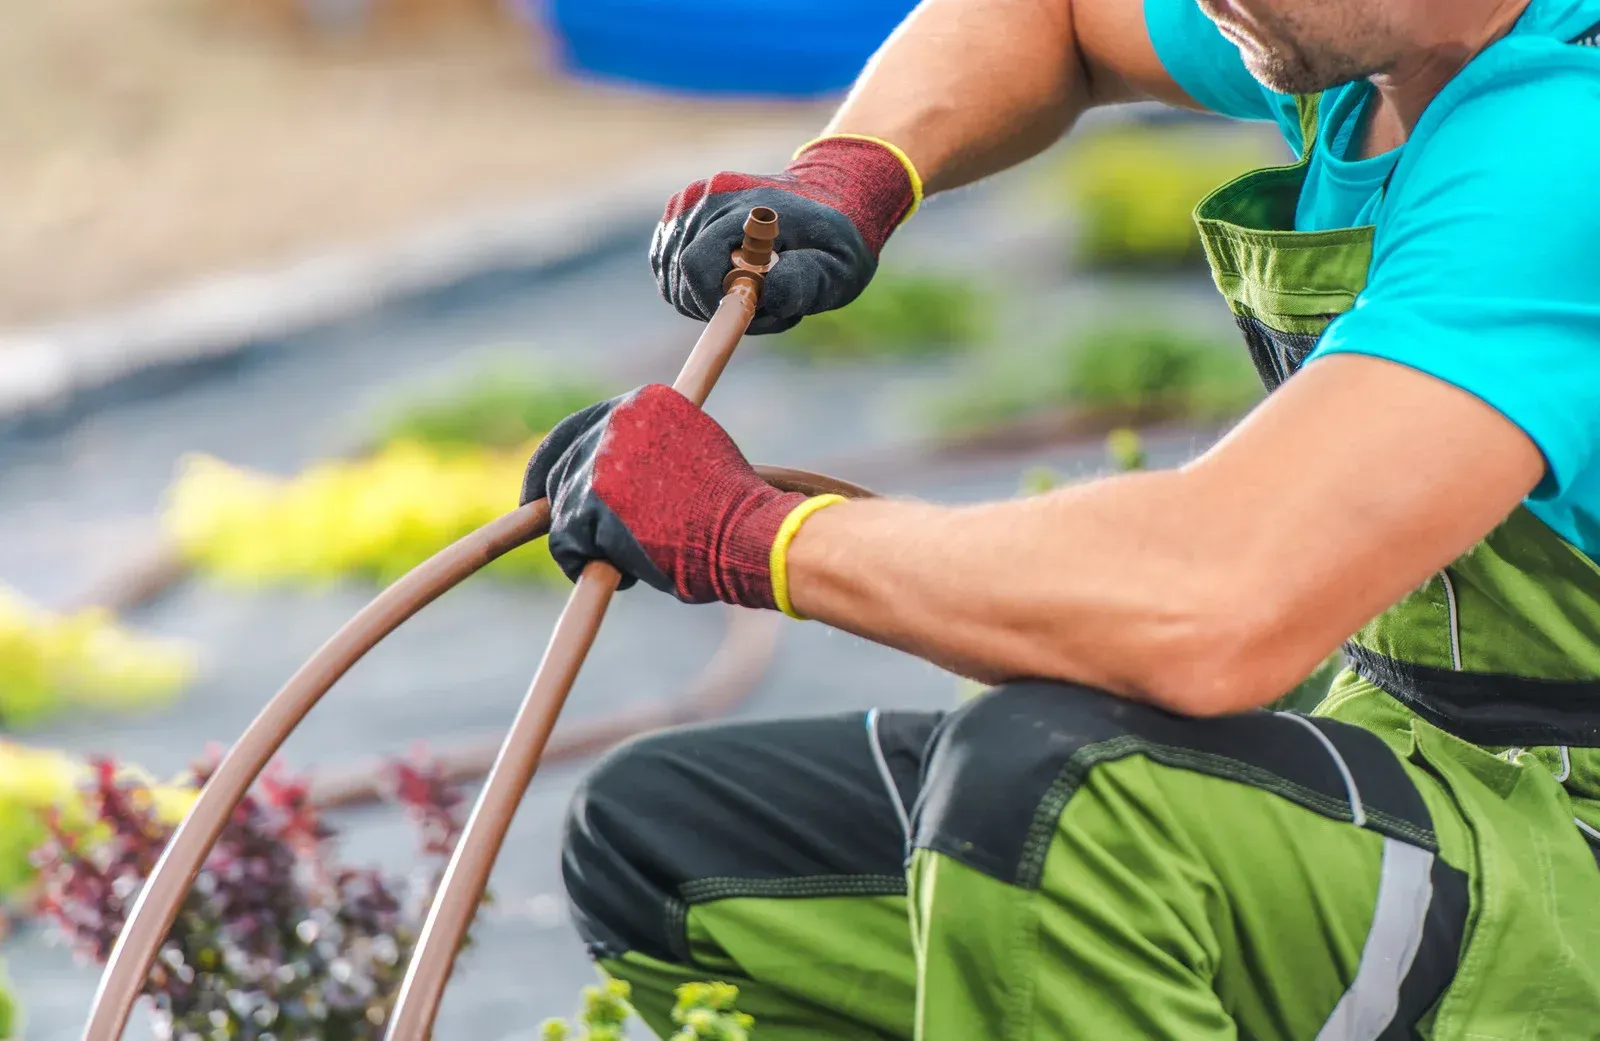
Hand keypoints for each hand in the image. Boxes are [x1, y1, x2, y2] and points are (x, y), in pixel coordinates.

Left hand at [520, 385, 823, 609]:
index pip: (584, 427)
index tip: (551, 484)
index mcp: (644, 402)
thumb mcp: (695, 453)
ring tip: (628, 556)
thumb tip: (621, 468)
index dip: (566, 459)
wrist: (749, 533)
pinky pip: (565, 543)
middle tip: (571, 532)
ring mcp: (601, 462)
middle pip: (562, 462)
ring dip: (583, 537)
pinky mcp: (590, 506)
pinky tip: (623, 572)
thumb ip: (653, 450)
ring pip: (562, 506)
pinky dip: (582, 563)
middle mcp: (617, 422)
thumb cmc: (733, 507)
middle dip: (562, 499)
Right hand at [651, 136, 918, 334]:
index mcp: (749, 209)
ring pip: (669, 265)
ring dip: (699, 290)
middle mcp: (714, 194)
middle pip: (678, 269)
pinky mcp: (684, 204)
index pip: (696, 263)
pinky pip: (667, 257)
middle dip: (707, 300)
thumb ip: (803, 283)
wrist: (830, 195)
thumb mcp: (836, 269)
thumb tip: (760, 294)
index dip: (707, 302)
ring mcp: (695, 196)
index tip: (737, 314)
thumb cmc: (836, 240)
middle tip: (753, 304)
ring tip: (744, 289)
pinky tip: (723, 278)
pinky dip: (688, 278)